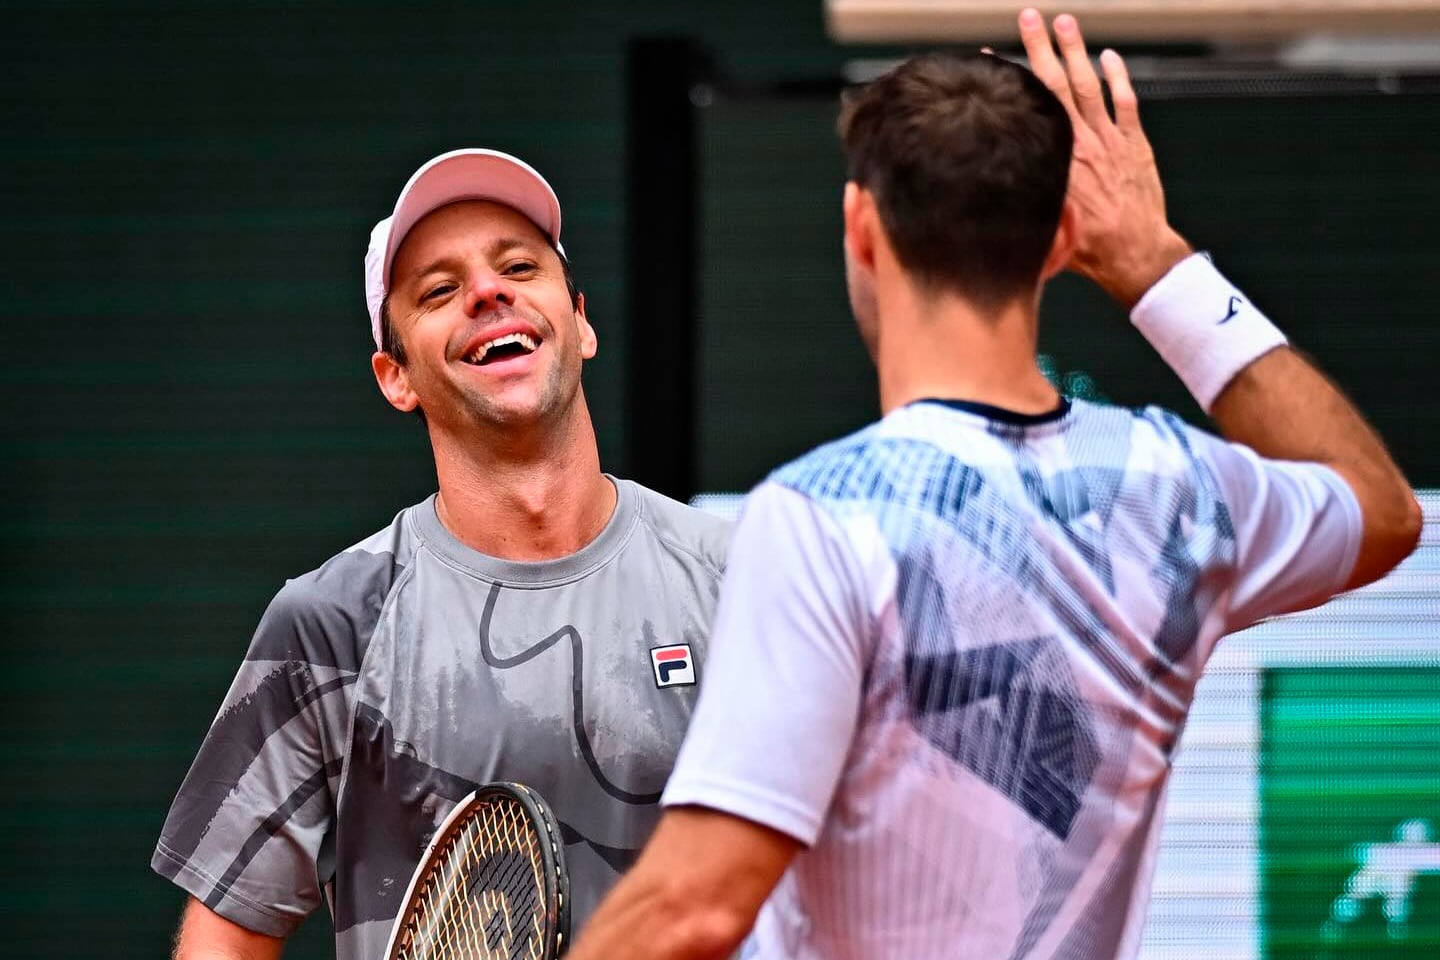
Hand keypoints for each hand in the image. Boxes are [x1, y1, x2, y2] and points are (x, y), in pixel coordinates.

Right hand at [1017, 8, 1192, 308]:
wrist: (1135, 255)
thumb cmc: (1086, 251)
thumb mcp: (1044, 226)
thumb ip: (1025, 197)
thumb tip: (993, 182)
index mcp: (1054, 162)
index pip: (1027, 109)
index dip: (1008, 80)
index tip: (987, 58)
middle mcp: (1080, 144)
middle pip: (1055, 86)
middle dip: (1039, 48)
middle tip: (1029, 16)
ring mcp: (1109, 141)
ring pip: (1089, 86)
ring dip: (1076, 52)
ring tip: (1064, 22)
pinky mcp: (1135, 146)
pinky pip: (1125, 104)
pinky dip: (1117, 78)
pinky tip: (1109, 57)